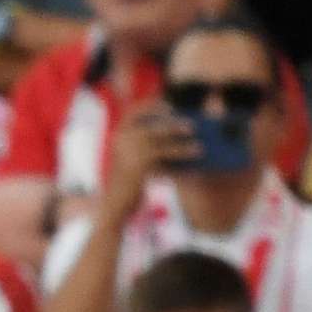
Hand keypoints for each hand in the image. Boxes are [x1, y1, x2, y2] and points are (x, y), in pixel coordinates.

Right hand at [99, 100, 197, 220]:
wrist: (112, 205)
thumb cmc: (125, 185)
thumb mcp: (131, 161)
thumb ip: (145, 146)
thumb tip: (176, 132)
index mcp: (117, 135)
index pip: (134, 112)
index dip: (152, 106)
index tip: (169, 107)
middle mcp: (122, 139)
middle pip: (153, 124)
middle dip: (174, 124)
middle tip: (192, 126)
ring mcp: (130, 150)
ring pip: (162, 137)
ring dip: (181, 135)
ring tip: (198, 139)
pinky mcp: (141, 164)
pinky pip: (168, 152)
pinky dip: (184, 150)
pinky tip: (196, 153)